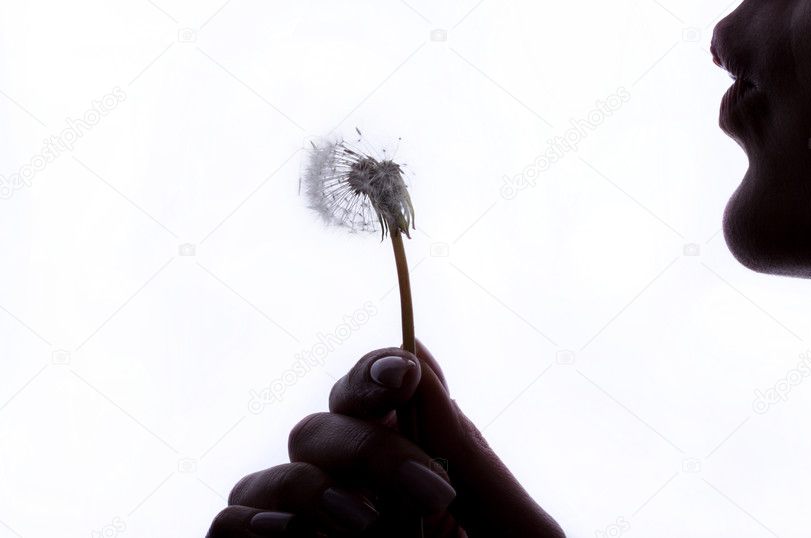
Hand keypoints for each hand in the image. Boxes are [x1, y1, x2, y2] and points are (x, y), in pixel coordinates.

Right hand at [208, 340, 564, 536]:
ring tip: (373, 535)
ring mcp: (305, 531)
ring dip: (320, 489)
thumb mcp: (512, 534)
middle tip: (434, 495)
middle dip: (372, 449)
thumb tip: (421, 360)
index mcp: (415, 466)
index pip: (376, 393)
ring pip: (277, 472)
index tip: (402, 378)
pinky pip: (229, 525)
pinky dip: (252, 525)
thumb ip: (469, 454)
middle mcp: (353, 490)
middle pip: (325, 425)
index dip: (379, 371)